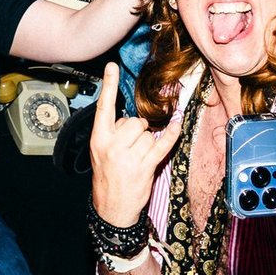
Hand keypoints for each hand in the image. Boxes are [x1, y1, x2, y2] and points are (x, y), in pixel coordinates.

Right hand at [88, 60, 189, 228]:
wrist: (111, 208)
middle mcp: (113, 145)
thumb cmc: (107, 176)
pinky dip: (171, 134)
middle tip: (131, 147)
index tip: (111, 66)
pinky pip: (163, 145)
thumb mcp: (100, 151)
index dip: (107, 85)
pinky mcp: (146, 166)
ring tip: (137, 157)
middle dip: (138, 130)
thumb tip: (133, 119)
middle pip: (135, 121)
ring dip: (147, 142)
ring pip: (148, 133)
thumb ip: (112, 133)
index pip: (103, 107)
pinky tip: (176, 125)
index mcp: (99, 138)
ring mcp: (129, 157)